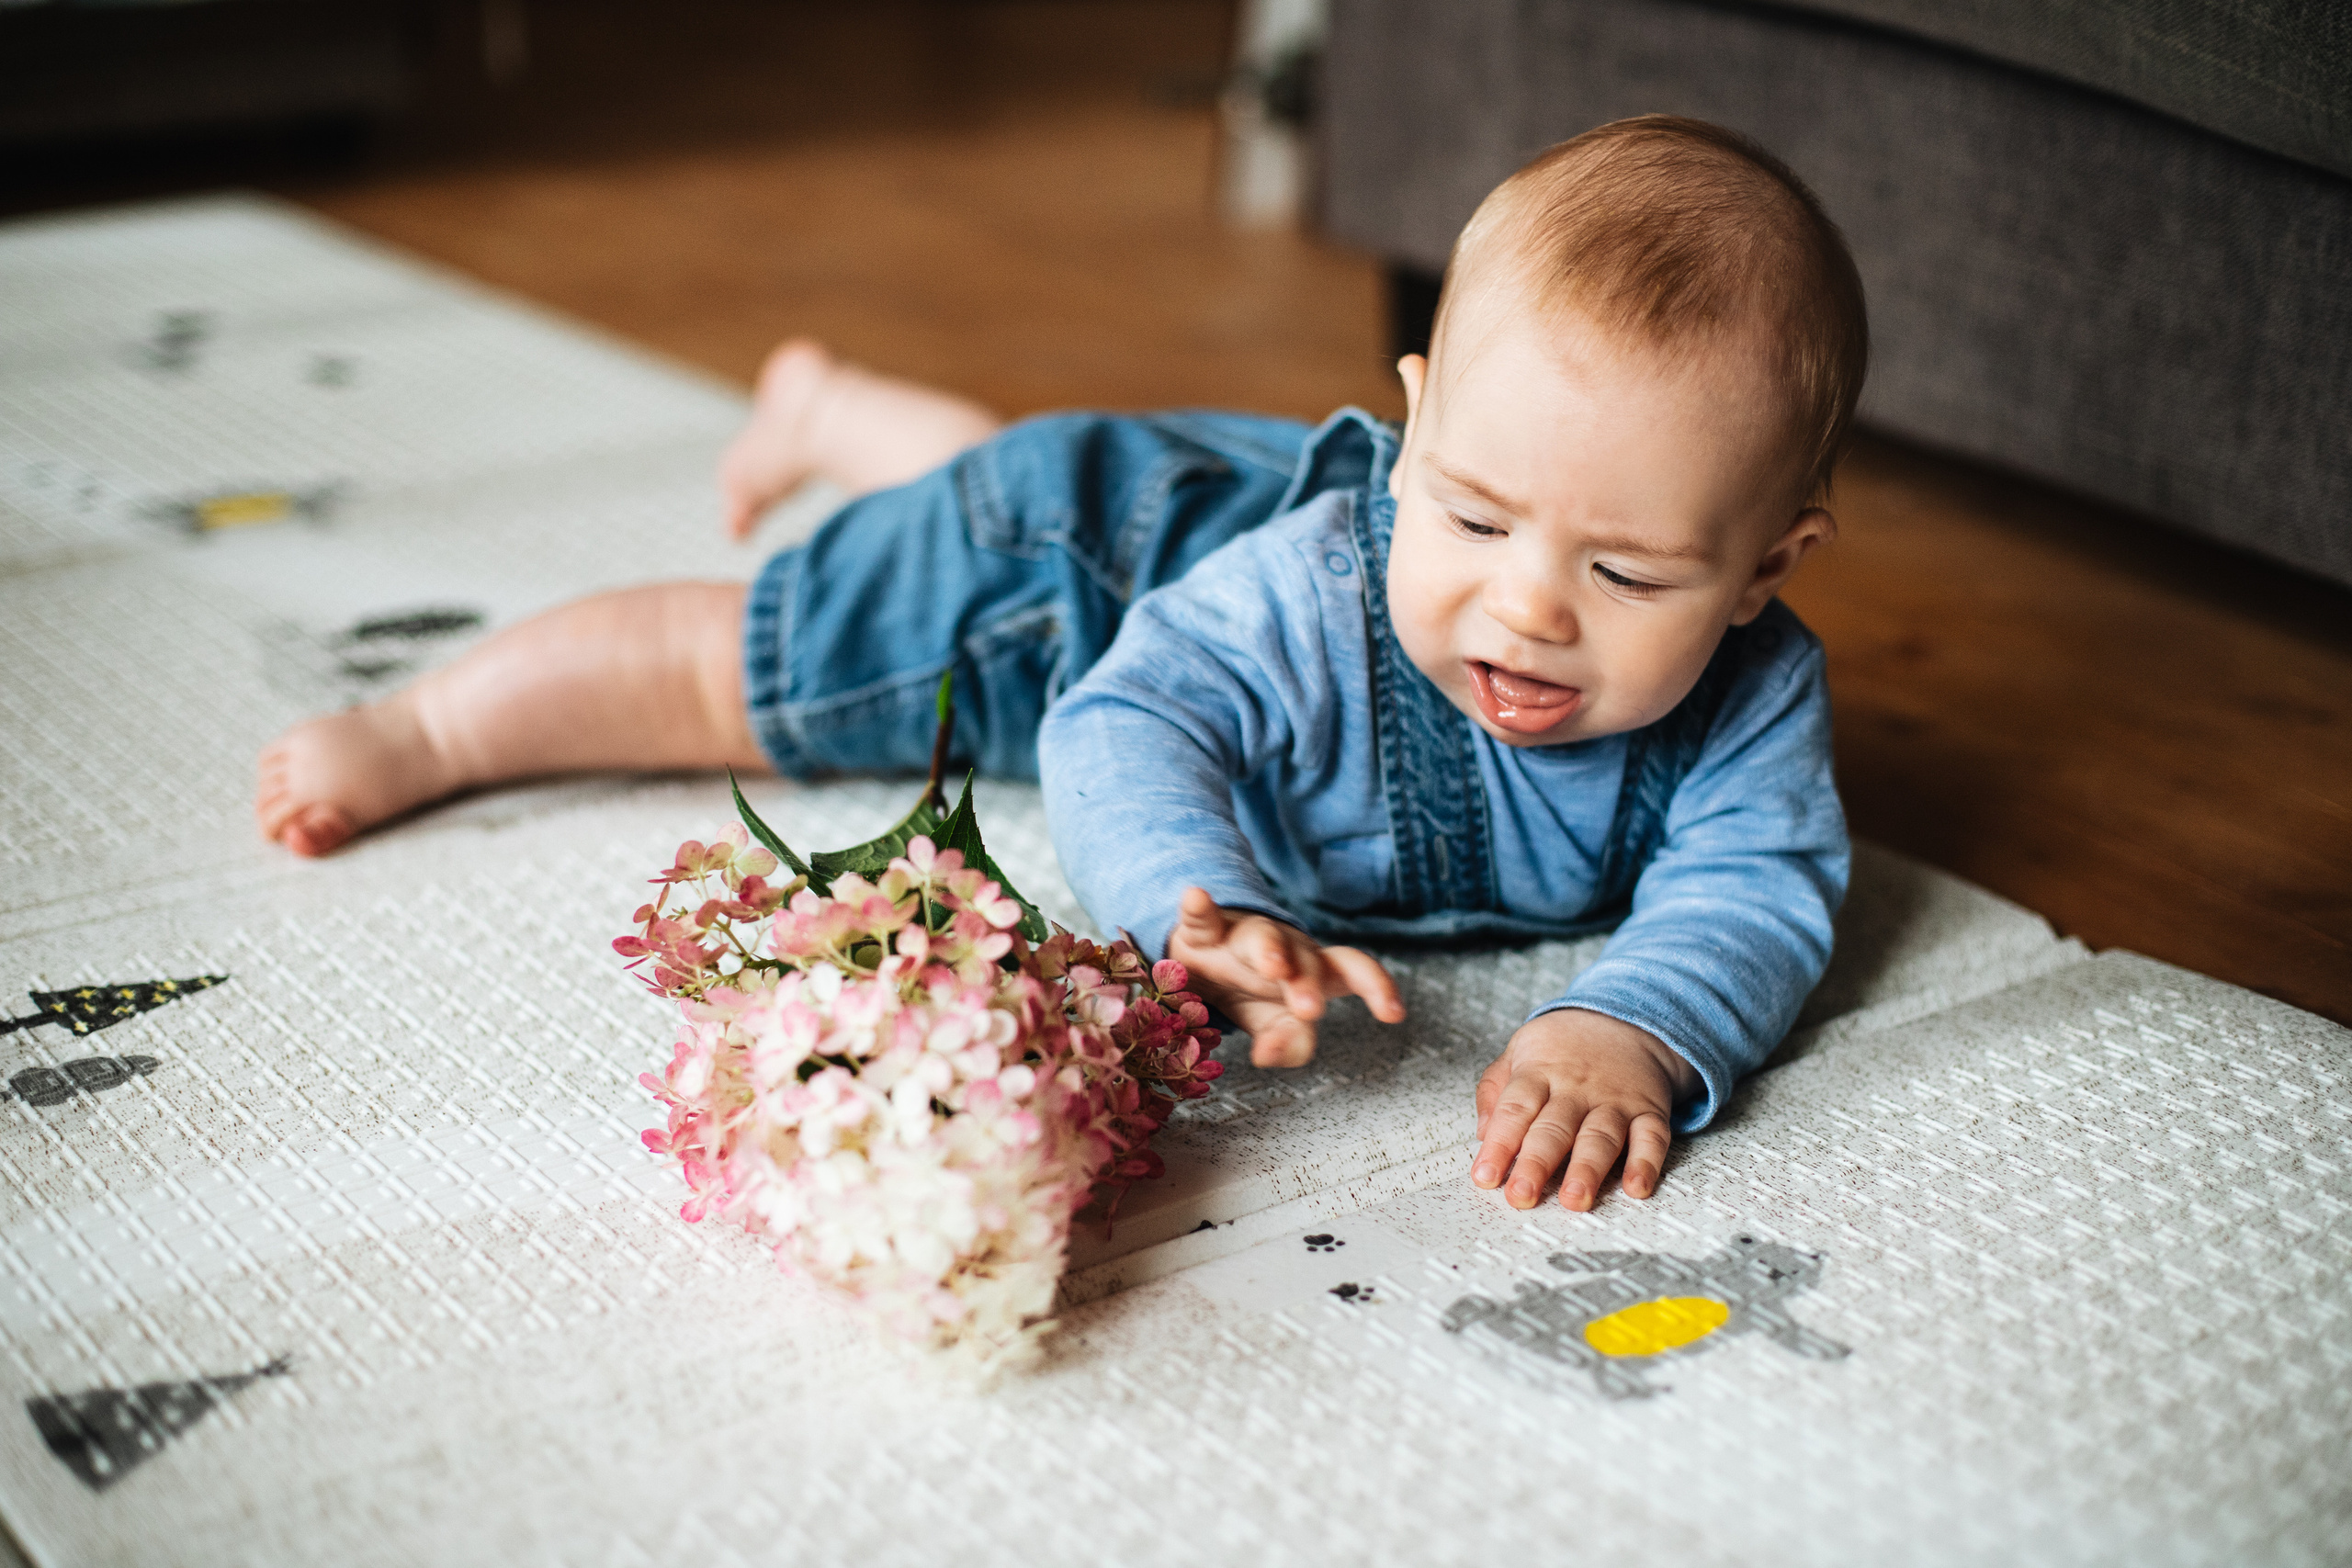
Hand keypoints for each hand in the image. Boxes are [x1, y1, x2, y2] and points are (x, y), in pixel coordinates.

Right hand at [1166, 888, 1405, 1066]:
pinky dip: (1199, 908)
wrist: (1208, 958)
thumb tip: (1269, 1056)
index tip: (1394, 1014)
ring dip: (1269, 950)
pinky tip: (1196, 896)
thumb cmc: (1255, 992)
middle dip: (1309, 983)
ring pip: (1261, 936)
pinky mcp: (1205, 930)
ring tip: (1272, 965)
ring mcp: (1244, 935)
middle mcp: (1287, 946)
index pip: (1354, 971)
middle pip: (1306, 957)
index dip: (1379, 988)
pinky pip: (1203, 918)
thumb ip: (1287, 1041)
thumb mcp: (1275, 1023)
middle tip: (1310, 1010)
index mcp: (1314, 970)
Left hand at [1472, 1009, 1697, 1210]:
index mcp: (1539, 1072)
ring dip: (1587, 1170)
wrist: (1626, 1019)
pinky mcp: (1649, 1111)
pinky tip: (1636, 1188)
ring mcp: (1615, 1101)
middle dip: (1537, 1164)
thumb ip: (1494, 1089)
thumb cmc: (1564, 1046)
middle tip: (1522, 1195)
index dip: (1499, 1145)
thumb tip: (1483, 1132)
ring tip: (1573, 1199)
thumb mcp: (1519, 1050)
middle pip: (1555, 1129)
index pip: (1515, 1110)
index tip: (1485, 1176)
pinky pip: (1651, 1138)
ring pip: (1600, 1137)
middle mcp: (1577, 1090)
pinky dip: (1646, 1163)